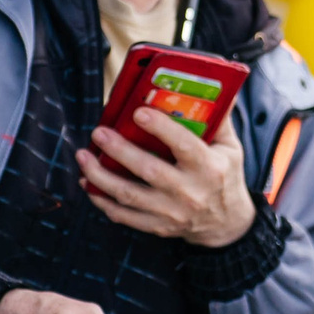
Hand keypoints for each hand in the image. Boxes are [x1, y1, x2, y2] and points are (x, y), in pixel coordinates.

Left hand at [79, 108, 256, 246]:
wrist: (226, 225)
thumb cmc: (224, 177)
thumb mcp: (230, 149)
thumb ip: (219, 120)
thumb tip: (216, 87)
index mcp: (209, 167)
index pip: (184, 145)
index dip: (161, 128)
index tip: (138, 112)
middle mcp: (190, 192)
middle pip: (149, 170)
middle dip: (119, 151)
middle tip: (99, 132)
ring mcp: (172, 212)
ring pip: (129, 195)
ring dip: (101, 176)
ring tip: (83, 157)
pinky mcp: (158, 226)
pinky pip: (124, 216)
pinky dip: (102, 200)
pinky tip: (87, 183)